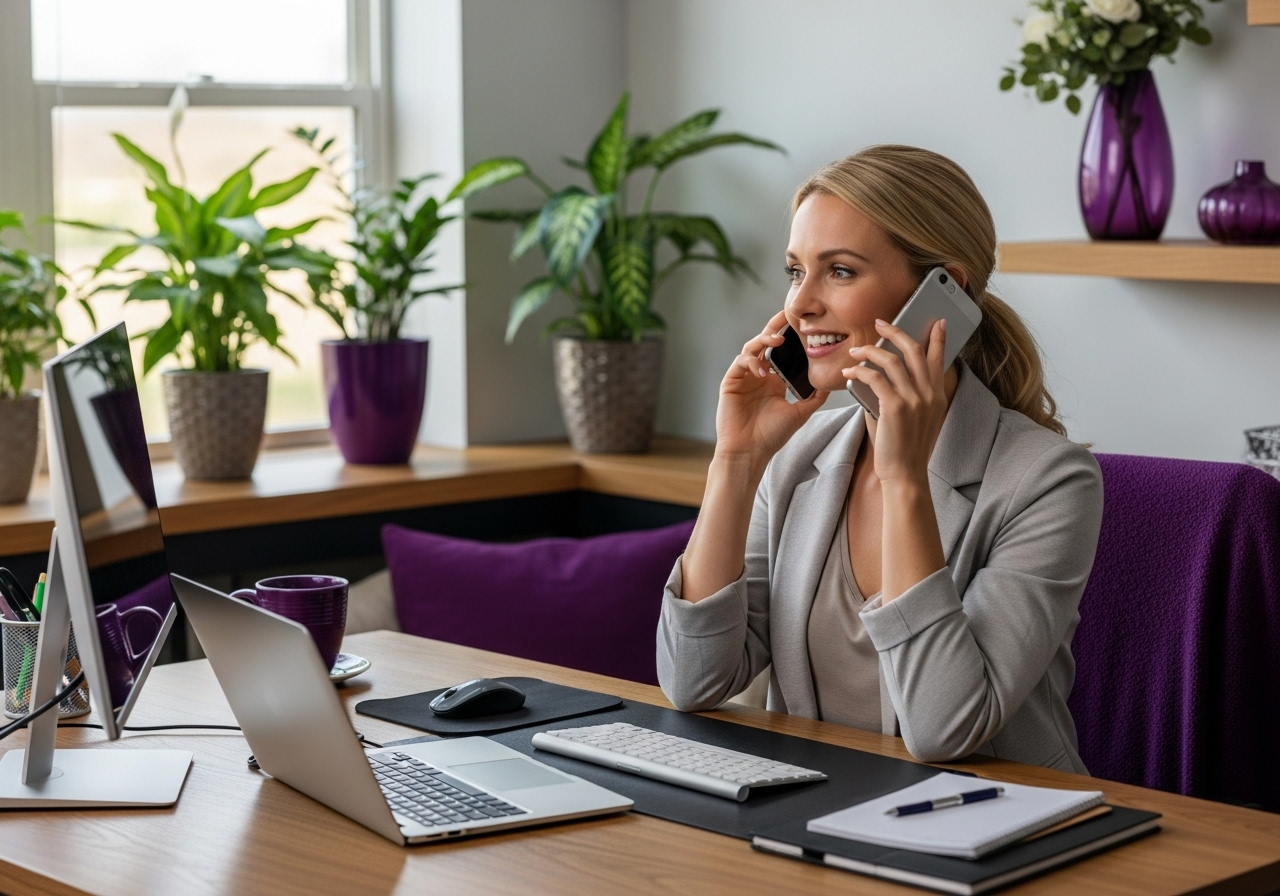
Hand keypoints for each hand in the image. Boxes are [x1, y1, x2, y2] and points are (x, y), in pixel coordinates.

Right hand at [715, 310, 827, 467]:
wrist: (750, 452)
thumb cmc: (771, 436)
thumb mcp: (800, 413)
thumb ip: (814, 397)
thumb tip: (830, 384)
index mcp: (773, 380)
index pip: (780, 351)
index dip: (788, 336)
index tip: (801, 323)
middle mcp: (758, 375)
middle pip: (765, 343)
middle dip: (775, 328)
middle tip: (787, 315)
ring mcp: (743, 378)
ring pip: (751, 348)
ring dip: (763, 341)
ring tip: (778, 340)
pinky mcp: (730, 382)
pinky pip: (740, 363)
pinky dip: (751, 361)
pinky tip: (762, 369)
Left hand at [843, 318, 948, 485]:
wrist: (906, 475)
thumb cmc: (905, 449)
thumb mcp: (916, 419)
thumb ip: (906, 397)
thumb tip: (880, 377)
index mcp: (937, 396)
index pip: (940, 359)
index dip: (938, 338)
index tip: (937, 322)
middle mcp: (929, 394)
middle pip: (914, 350)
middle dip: (896, 332)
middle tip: (881, 323)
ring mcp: (914, 400)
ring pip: (892, 360)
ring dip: (871, 350)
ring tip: (856, 350)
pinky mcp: (895, 407)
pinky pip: (874, 377)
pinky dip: (859, 371)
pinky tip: (849, 372)